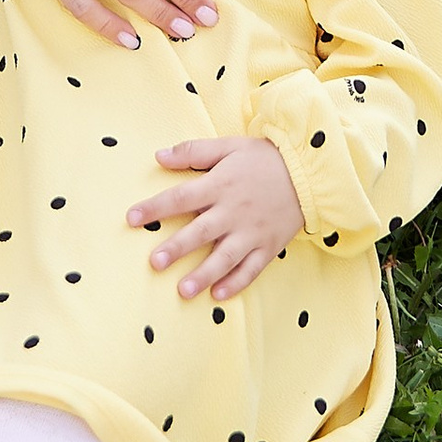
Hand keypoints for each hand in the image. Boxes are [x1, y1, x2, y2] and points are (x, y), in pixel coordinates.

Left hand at [125, 133, 304, 299]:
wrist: (310, 170)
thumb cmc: (264, 157)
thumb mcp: (228, 146)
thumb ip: (193, 151)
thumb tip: (159, 156)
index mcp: (220, 184)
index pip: (181, 197)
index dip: (155, 208)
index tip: (131, 218)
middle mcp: (234, 211)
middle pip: (200, 231)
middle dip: (177, 248)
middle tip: (155, 262)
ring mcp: (252, 232)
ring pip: (225, 257)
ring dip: (204, 275)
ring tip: (183, 291)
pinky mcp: (268, 246)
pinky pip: (252, 269)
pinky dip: (236, 283)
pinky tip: (218, 296)